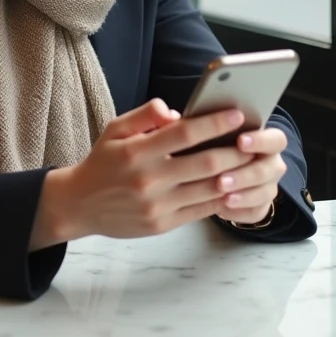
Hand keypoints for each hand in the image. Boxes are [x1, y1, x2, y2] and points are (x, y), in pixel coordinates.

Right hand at [31, 100, 254, 247]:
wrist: (80, 204)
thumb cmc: (103, 162)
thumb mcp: (115, 129)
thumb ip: (145, 115)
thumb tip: (177, 112)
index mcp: (138, 152)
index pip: (185, 133)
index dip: (214, 123)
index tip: (237, 115)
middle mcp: (149, 179)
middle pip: (205, 163)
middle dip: (236, 151)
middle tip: (255, 141)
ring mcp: (157, 205)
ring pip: (209, 188)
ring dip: (236, 176)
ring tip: (253, 163)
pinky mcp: (162, 224)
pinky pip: (201, 210)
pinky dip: (222, 199)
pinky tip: (236, 187)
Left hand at [213, 127, 288, 225]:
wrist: (217, 171)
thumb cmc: (217, 145)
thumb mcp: (214, 133)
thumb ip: (207, 125)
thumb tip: (177, 117)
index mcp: (267, 141)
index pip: (276, 139)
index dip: (261, 140)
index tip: (240, 141)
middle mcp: (272, 163)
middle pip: (270, 169)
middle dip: (245, 175)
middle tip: (222, 180)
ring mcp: (269, 186)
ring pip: (264, 193)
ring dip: (244, 196)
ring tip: (223, 197)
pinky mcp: (261, 207)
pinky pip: (255, 212)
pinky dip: (240, 212)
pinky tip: (223, 210)